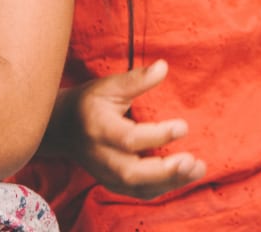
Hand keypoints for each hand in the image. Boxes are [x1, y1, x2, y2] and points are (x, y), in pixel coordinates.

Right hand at [51, 59, 206, 198]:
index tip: (183, 126)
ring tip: (197, 169)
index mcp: (99, 128)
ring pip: (138, 188)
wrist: (64, 126)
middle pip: (132, 173)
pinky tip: (184, 176)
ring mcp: (106, 174)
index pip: (129, 139)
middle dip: (165, 171)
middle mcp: (101, 156)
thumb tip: (164, 67)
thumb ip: (137, 79)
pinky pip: (139, 192)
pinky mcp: (112, 183)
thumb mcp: (109, 86)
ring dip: (170, 183)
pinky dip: (162, 188)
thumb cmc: (90, 102)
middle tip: (192, 161)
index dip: (157, 135)